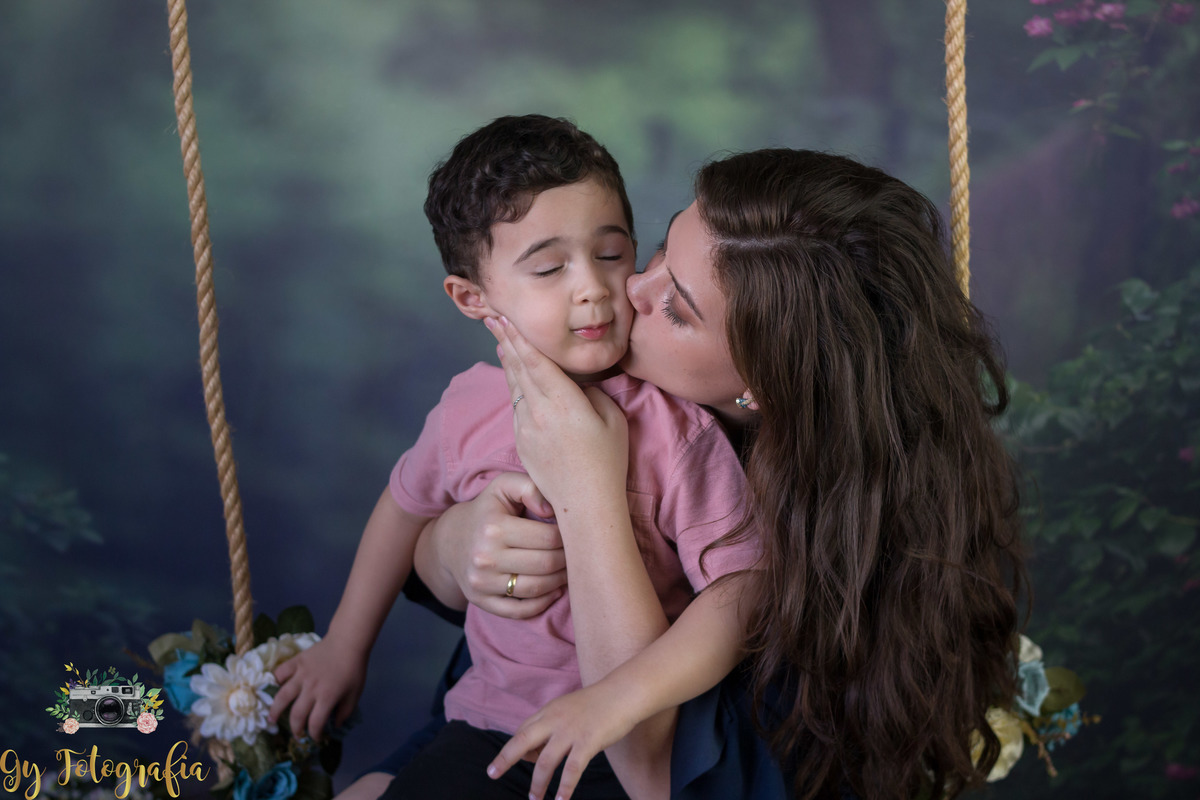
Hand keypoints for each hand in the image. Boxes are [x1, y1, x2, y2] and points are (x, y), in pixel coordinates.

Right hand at [268, 636, 364, 740]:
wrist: (347, 642)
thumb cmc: (354, 669)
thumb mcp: (355, 693)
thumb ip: (345, 711)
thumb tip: (334, 725)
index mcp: (327, 697)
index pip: (315, 723)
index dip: (314, 734)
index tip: (314, 738)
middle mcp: (311, 689)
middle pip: (297, 714)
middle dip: (295, 728)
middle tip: (295, 733)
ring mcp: (301, 675)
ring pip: (282, 696)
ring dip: (275, 710)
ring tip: (271, 719)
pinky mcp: (296, 662)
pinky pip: (280, 673)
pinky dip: (275, 682)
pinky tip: (273, 689)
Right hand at [423, 472, 566, 618]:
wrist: (450, 540)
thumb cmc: (487, 511)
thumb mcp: (503, 487)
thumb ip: (529, 487)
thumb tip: (551, 508)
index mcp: (494, 527)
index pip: (548, 537)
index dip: (568, 537)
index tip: (573, 534)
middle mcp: (485, 557)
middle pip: (545, 564)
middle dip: (568, 560)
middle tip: (577, 554)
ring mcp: (481, 583)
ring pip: (536, 589)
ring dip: (559, 581)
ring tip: (568, 570)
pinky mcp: (480, 601)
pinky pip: (519, 611)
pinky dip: (542, 604)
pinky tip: (553, 591)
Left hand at [485, 316, 628, 512]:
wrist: (586, 503)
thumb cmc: (607, 461)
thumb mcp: (612, 419)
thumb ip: (591, 395)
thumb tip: (576, 388)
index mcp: (563, 401)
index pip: (535, 361)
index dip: (519, 338)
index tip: (505, 319)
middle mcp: (538, 411)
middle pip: (518, 368)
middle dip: (505, 341)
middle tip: (493, 318)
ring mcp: (525, 428)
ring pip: (514, 387)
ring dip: (507, 362)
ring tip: (500, 342)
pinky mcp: (521, 442)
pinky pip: (516, 408)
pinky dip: (514, 387)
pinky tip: (515, 380)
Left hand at [486, 680, 639, 799]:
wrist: (623, 693)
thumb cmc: (598, 704)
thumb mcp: (569, 710)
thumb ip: (552, 727)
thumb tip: (536, 753)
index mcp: (549, 711)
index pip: (523, 730)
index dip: (515, 748)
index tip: (512, 761)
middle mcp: (555, 720)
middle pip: (523, 740)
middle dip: (506, 758)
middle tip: (492, 773)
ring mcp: (571, 731)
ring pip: (546, 762)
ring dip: (538, 784)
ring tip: (534, 799)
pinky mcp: (588, 742)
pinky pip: (572, 769)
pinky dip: (565, 787)